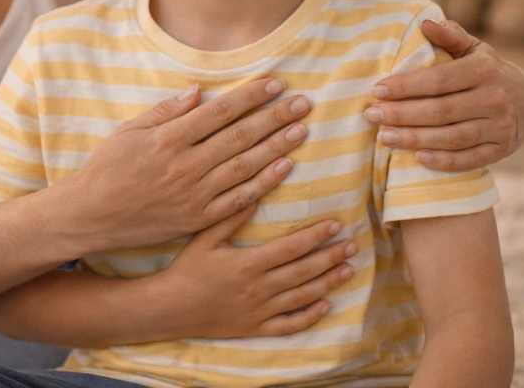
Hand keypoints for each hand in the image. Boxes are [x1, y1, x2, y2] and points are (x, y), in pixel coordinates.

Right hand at [64, 78, 314, 251]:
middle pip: (240, 136)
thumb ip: (165, 111)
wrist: (91, 217)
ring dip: (277, 147)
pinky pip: (237, 200)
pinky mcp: (197, 219)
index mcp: (169, 138)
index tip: (276, 83)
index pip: (220, 111)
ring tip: (301, 130)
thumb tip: (197, 91)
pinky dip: (262, 183)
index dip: (251, 96)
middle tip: (303, 103)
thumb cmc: (107, 169)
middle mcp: (185, 165)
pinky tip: (283, 168)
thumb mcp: (128, 131)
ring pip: (245, 166)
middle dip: (274, 117)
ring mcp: (194, 194)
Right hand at [154, 207, 356, 339]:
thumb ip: (230, 217)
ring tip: (348, 269)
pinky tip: (326, 305)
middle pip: (303, 271)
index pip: (291, 247)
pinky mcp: (257, 327)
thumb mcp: (204, 238)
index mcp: (248, 263)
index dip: (316, 236)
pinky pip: (290, 324)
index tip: (335, 224)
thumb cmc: (187, 269)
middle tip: (352, 244)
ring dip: (328, 282)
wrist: (171, 308)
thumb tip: (256, 196)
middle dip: (330, 256)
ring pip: (303, 296)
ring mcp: (260, 310)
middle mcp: (259, 288)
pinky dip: (310, 316)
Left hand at [367, 19, 523, 170]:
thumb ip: (450, 35)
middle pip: (441, 112)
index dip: (405, 87)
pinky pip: (469, 159)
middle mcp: (495, 99)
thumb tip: (425, 23)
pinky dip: (443, 161)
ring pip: (452, 138)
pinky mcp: (502, 150)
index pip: (438, 80)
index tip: (376, 90)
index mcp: (484, 70)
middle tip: (372, 116)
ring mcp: (500, 127)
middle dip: (402, 115)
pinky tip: (417, 158)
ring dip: (415, 139)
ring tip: (385, 137)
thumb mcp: (473, 48)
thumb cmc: (486, 70)